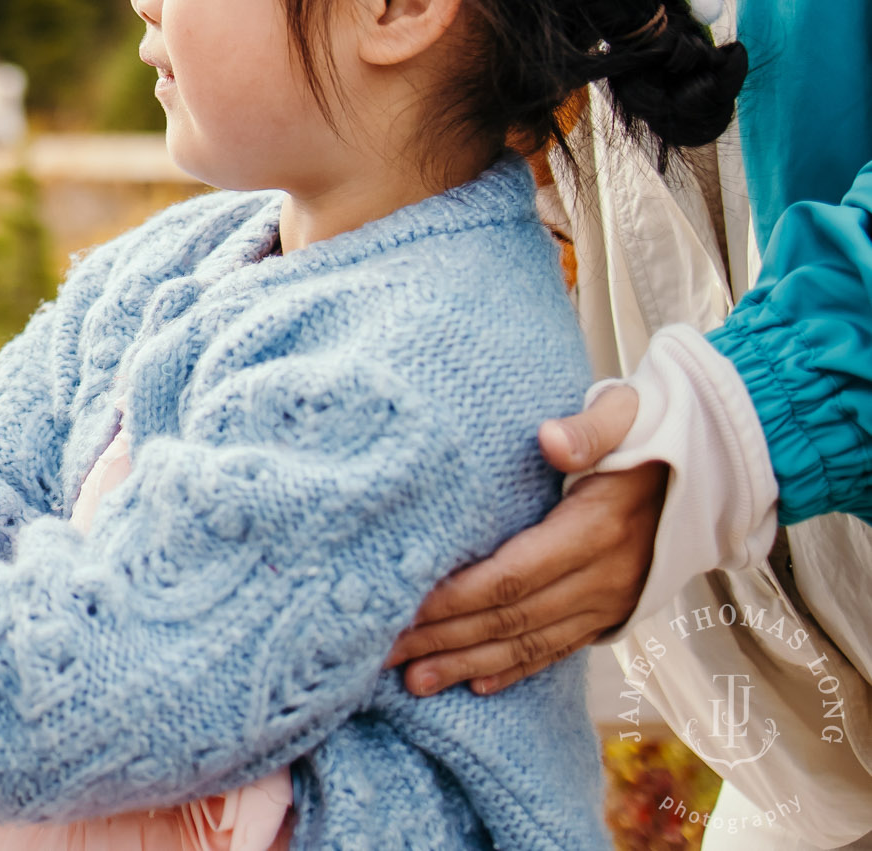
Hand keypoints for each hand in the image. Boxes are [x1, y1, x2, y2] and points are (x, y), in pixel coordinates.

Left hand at [387, 388, 662, 695]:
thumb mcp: (628, 415)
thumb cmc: (654, 432)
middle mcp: (605, 575)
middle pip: (512, 617)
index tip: (405, 607)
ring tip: (414, 681)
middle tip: (383, 652)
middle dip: (445, 638)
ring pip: (531, 641)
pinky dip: (517, 669)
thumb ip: (590, 430)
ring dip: (470, 663)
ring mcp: (611, 600)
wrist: (716, 469)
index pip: (514, 575)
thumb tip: (550, 441)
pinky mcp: (614, 611)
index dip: (457, 597)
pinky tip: (476, 684)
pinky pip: (560, 649)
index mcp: (596, 529)